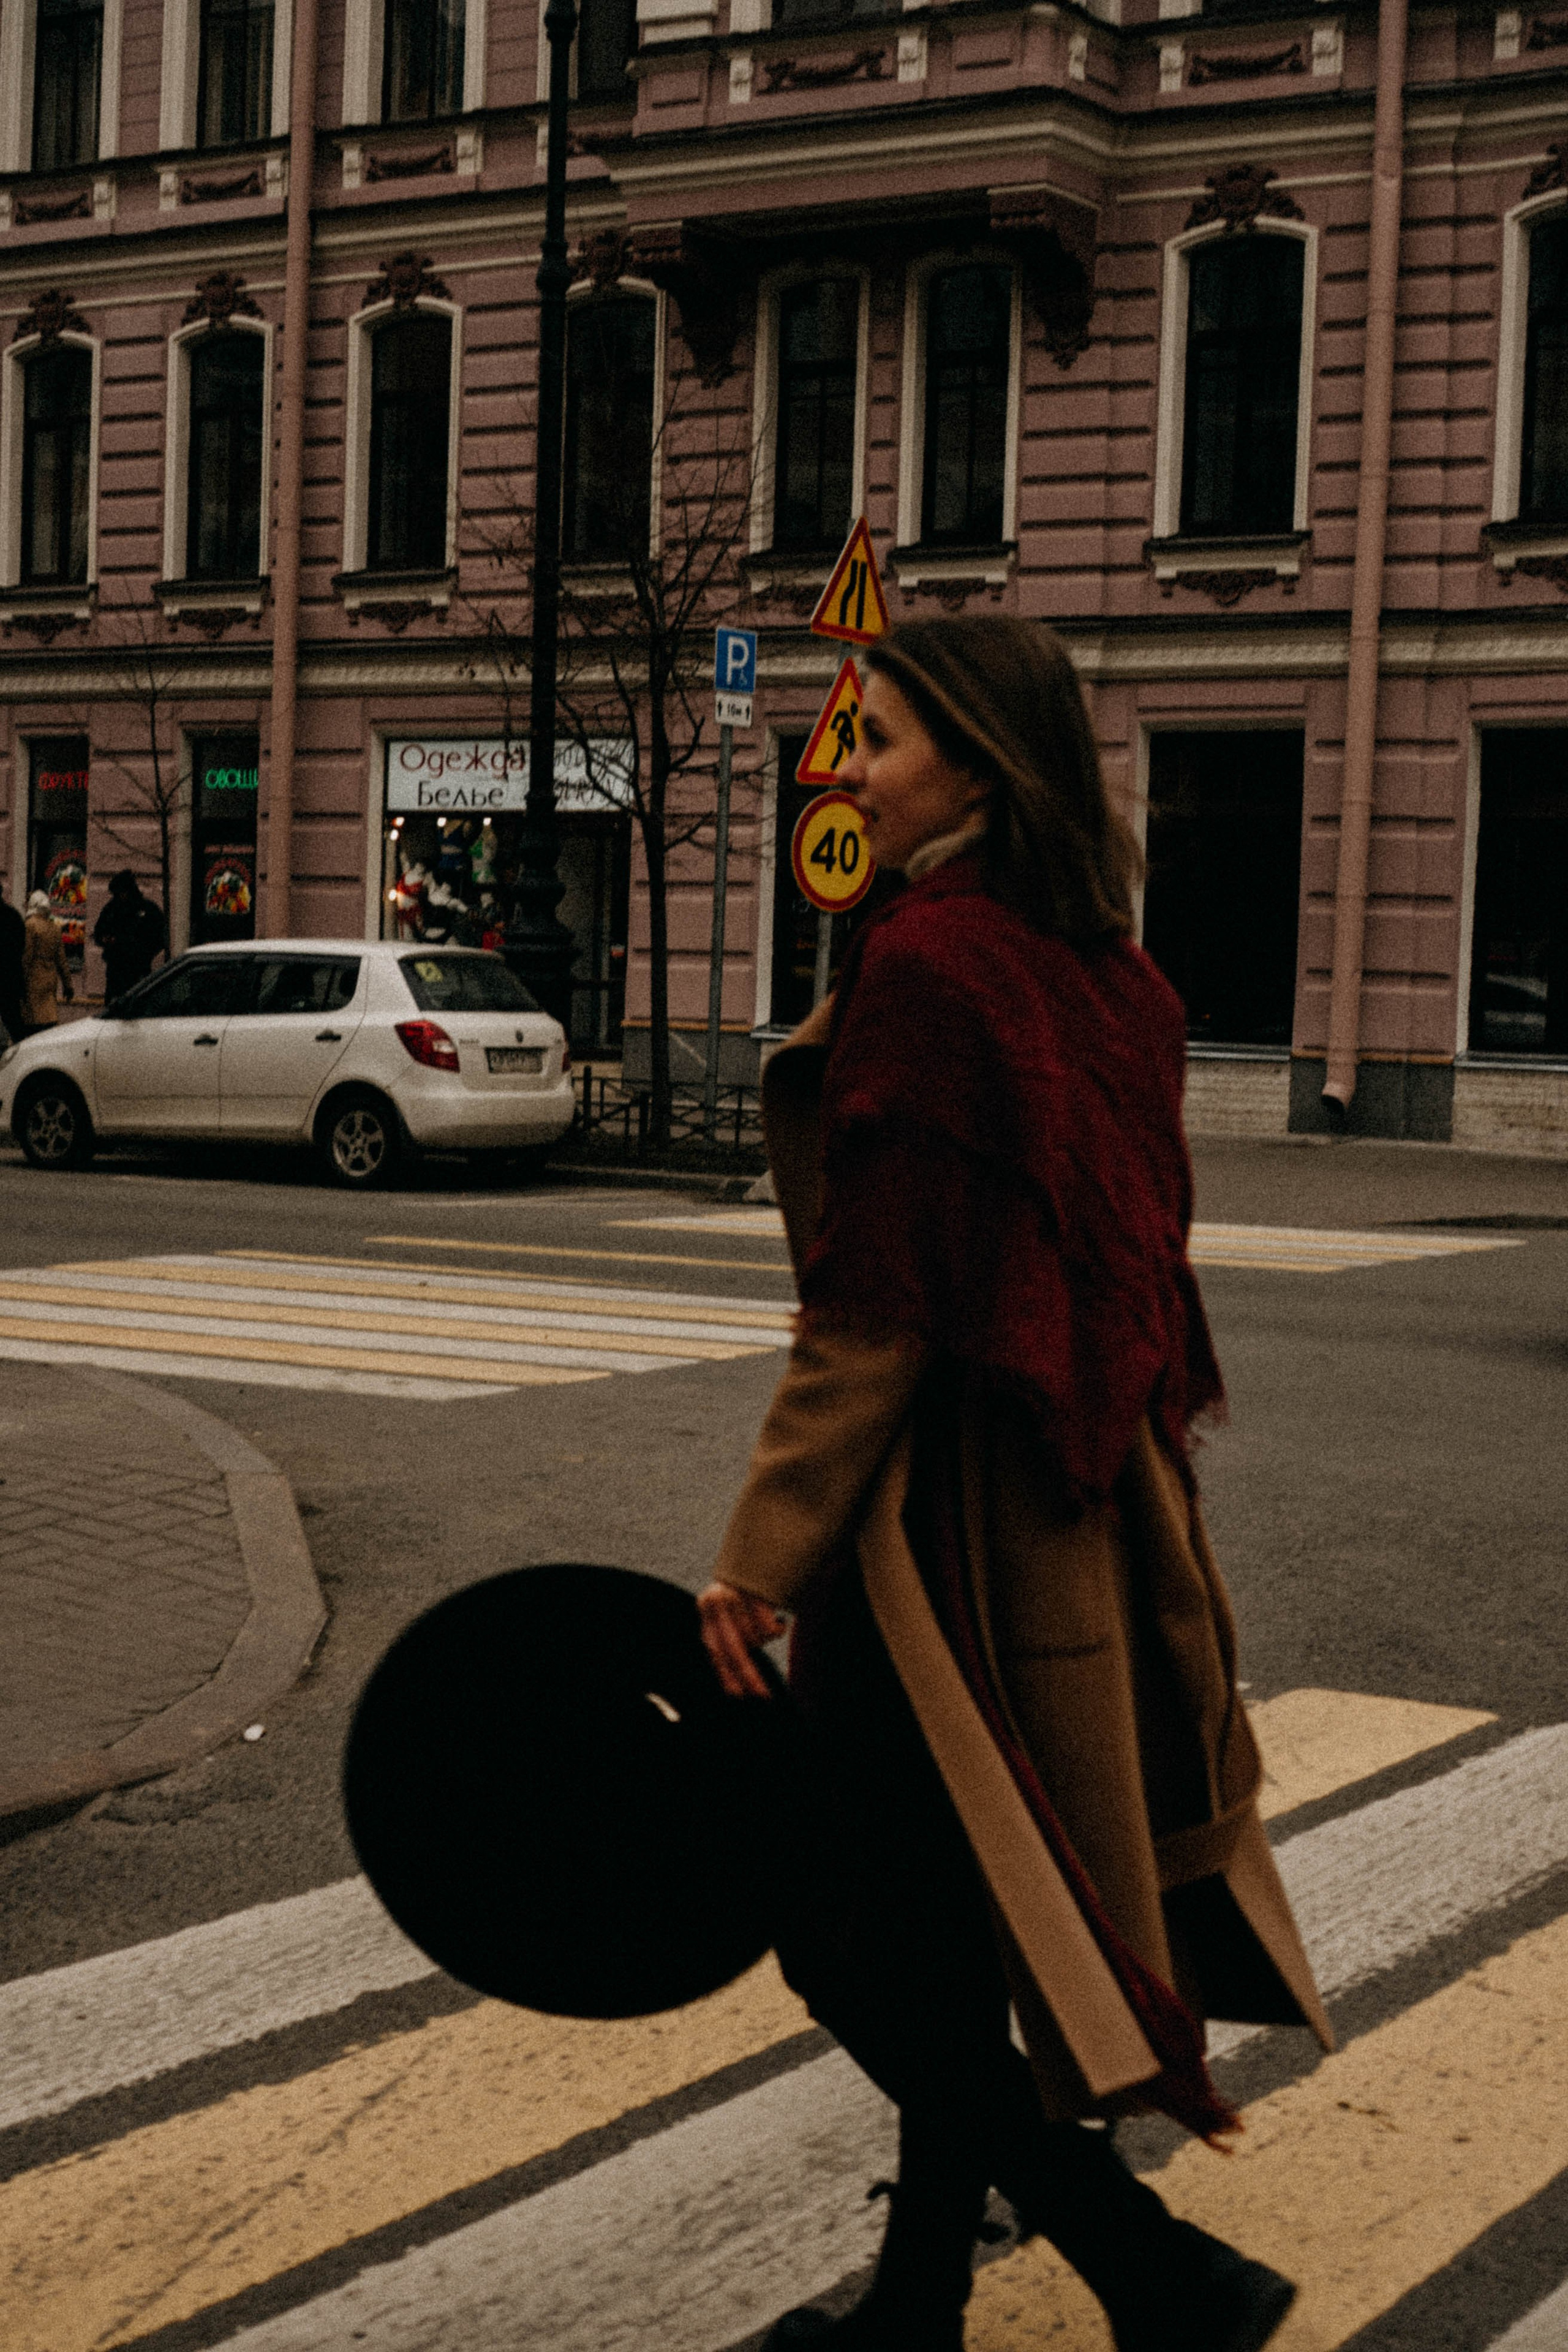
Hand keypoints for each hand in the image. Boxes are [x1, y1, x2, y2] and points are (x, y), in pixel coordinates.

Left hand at [698, 1581, 785, 1700]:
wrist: (765, 1541)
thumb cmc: (749, 1581)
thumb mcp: (731, 1607)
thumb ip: (727, 1633)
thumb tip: (733, 1681)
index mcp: (707, 1606)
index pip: (714, 1648)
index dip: (726, 1675)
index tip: (738, 1696)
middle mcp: (716, 1600)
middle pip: (734, 1650)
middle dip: (749, 1676)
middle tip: (764, 1696)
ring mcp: (736, 1594)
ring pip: (755, 1640)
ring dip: (766, 1637)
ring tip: (770, 1621)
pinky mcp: (756, 1592)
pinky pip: (769, 1629)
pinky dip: (777, 1628)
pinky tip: (777, 1614)